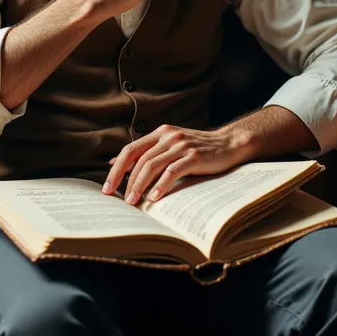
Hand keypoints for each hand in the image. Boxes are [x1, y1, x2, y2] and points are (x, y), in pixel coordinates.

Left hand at [103, 123, 247, 204]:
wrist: (229, 143)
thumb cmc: (198, 149)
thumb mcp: (170, 146)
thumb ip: (147, 152)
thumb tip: (115, 163)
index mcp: (160, 133)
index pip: (130, 150)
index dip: (116, 169)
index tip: (107, 188)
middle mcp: (168, 136)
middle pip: (138, 159)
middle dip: (125, 181)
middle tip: (118, 199)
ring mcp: (181, 145)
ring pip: (152, 165)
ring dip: (139, 185)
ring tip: (133, 202)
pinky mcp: (194, 156)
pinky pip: (172, 172)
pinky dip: (160, 186)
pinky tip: (154, 198)